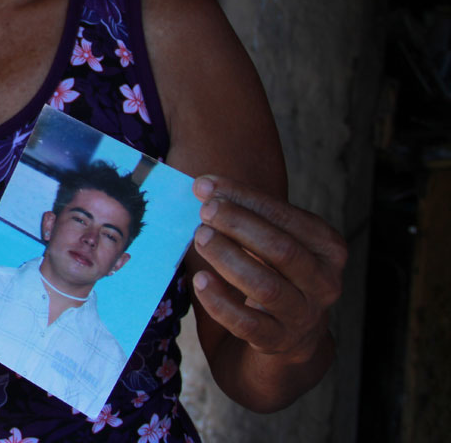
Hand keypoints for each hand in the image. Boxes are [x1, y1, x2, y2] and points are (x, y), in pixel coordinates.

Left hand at [190, 175, 346, 362]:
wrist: (288, 331)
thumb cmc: (274, 270)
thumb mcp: (273, 241)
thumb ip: (247, 214)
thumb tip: (204, 187)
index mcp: (327, 248)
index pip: (286, 216)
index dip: (245, 198)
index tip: (206, 185)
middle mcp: (324, 282)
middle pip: (281, 249)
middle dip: (239, 225)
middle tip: (205, 210)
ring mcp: (304, 315)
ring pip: (265, 286)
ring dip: (229, 258)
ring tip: (200, 237)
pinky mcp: (278, 341)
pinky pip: (247, 323)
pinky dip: (221, 302)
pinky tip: (199, 281)